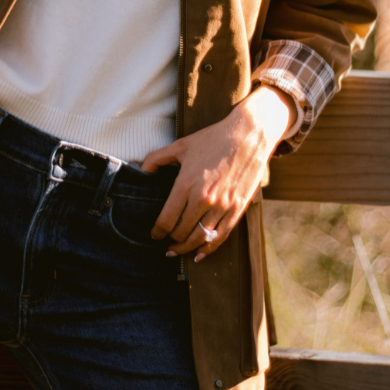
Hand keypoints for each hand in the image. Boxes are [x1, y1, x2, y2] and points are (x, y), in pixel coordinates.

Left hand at [141, 86, 296, 261]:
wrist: (248, 135)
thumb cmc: (213, 139)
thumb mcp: (180, 146)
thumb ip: (157, 159)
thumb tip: (141, 171)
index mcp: (186, 184)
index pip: (166, 219)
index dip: (157, 231)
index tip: (154, 234)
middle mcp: (203, 199)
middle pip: (181, 232)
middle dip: (171, 240)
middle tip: (165, 243)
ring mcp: (222, 206)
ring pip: (200, 238)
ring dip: (187, 247)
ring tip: (178, 250)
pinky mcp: (237, 209)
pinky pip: (221, 236)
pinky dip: (209, 248)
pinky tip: (200, 254)